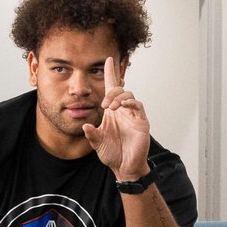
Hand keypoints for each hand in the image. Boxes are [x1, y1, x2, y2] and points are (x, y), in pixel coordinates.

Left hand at [82, 58, 151, 179]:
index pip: (112, 88)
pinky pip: (138, 106)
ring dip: (119, 97)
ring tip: (111, 107)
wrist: (124, 167)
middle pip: (120, 90)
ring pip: (129, 95)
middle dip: (112, 92)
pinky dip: (130, 103)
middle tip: (104, 104)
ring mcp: (133, 115)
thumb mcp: (97, 143)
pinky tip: (122, 107)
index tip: (108, 60)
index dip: (110, 74)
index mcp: (112, 112)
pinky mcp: (141, 122)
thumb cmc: (112, 154)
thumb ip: (91, 134)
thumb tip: (85, 126)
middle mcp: (123, 110)